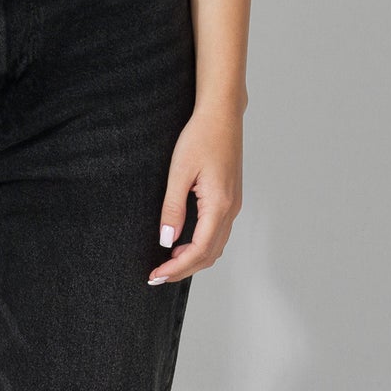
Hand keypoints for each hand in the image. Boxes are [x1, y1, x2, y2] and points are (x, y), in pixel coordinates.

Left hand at [149, 103, 243, 283]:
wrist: (222, 114)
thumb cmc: (200, 136)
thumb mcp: (180, 171)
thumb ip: (173, 207)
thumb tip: (167, 240)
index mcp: (219, 205)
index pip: (199, 251)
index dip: (177, 268)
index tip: (156, 275)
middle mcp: (231, 209)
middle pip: (210, 254)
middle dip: (184, 269)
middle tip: (157, 275)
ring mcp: (234, 205)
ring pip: (216, 246)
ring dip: (193, 259)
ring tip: (168, 261)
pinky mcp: (231, 198)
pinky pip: (218, 232)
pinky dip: (202, 245)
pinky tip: (184, 241)